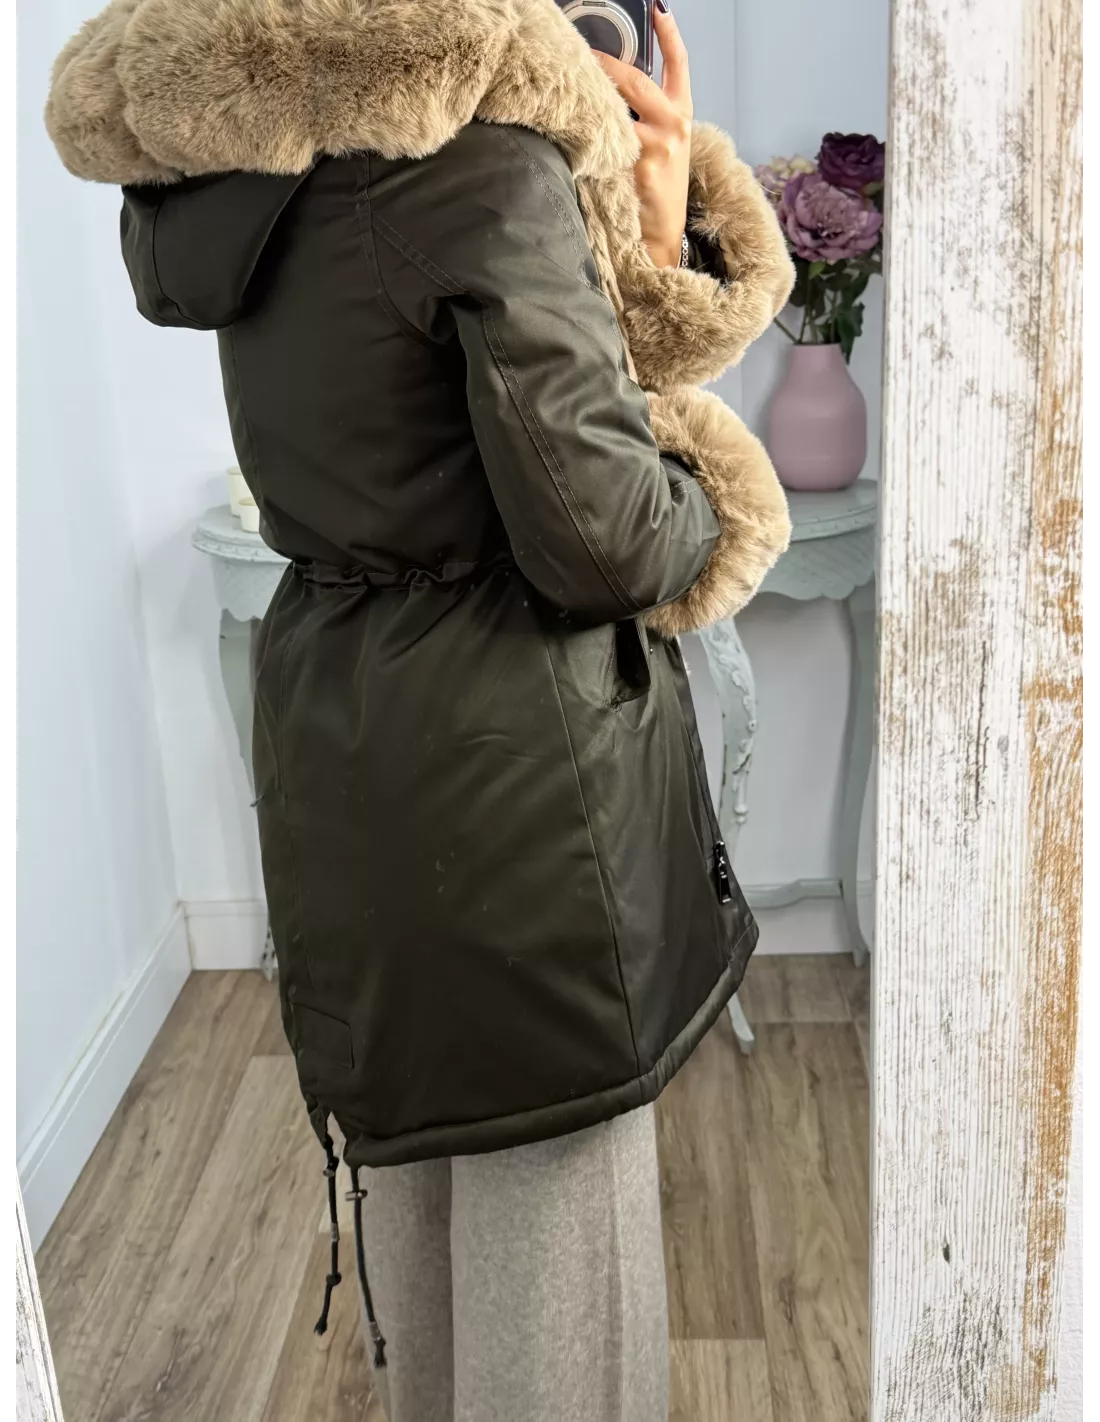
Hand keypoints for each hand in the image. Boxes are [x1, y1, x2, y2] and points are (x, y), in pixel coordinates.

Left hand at [596, 8, 692, 268]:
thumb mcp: (666, 146)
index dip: (670, 35)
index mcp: (682, 115)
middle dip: (606, 65)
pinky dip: (588, 134)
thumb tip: (611, 89)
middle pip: (638, 80)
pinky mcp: (640, 167)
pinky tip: (570, 130)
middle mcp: (675, 125)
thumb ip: (649, 116)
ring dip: (591, 101)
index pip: (680, 66)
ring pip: (617, 110)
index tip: (658, 8)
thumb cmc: (658, 189)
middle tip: (581, 53)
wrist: (662, 234)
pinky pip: (607, 141)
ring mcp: (659, 146)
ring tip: (568, 91)